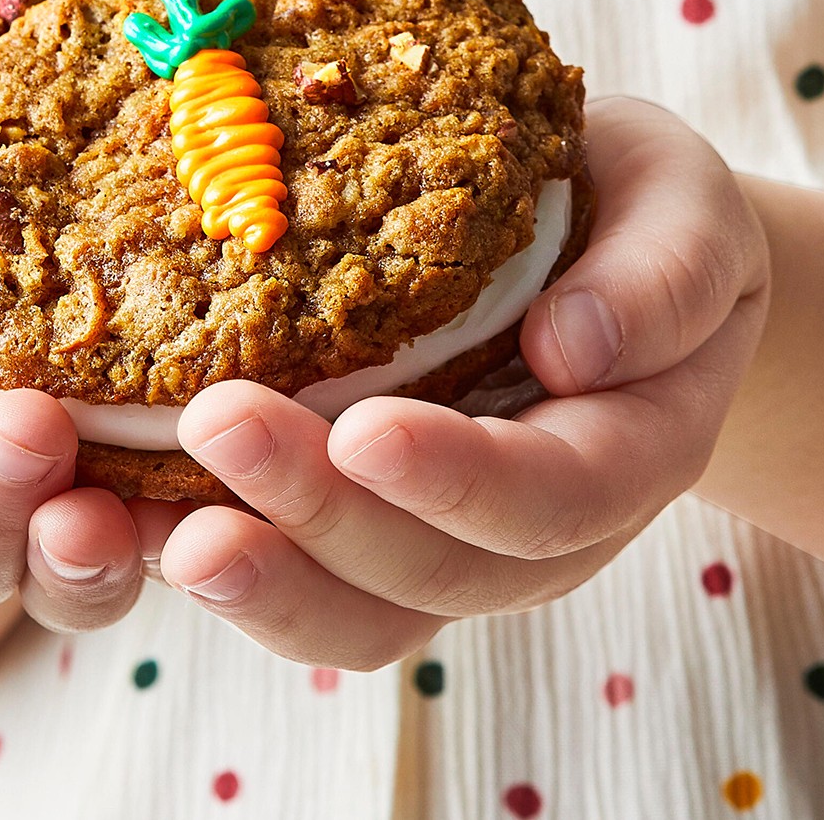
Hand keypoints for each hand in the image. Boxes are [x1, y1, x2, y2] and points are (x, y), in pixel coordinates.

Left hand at [157, 97, 770, 668]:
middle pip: (437, 572)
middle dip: (323, 518)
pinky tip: (140, 521)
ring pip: (363, 614)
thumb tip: (574, 350)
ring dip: (265, 582)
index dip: (462, 480)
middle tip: (215, 427)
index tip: (366, 433)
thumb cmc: (643, 216)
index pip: (555, 494)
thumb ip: (662, 275)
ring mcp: (454, 541)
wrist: (614, 255)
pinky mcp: (378, 528)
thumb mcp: (683, 209)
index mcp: (629, 449)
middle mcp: (539, 527)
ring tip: (160, 531)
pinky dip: (230, 566)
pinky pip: (308, 584)